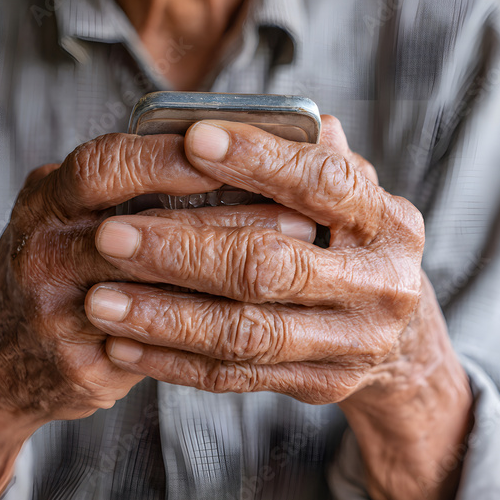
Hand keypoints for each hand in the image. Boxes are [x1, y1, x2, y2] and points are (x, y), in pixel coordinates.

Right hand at [0, 132, 320, 499]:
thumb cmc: (56, 266)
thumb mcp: (69, 211)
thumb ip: (130, 183)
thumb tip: (235, 149)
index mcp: (46, 200)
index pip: (105, 165)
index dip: (167, 157)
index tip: (232, 149)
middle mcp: (43, 251)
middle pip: (139, 229)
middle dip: (227, 220)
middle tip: (301, 217)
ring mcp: (55, 312)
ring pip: (155, 292)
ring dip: (231, 279)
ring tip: (295, 269)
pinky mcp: (77, 363)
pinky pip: (156, 348)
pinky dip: (210, 331)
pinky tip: (261, 319)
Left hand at [86, 116, 423, 402]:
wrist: (401, 335)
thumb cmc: (350, 240)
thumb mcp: (348, 196)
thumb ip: (304, 156)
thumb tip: (241, 115)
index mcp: (388, 222)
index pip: (323, 182)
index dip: (259, 160)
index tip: (190, 140)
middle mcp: (379, 285)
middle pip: (270, 267)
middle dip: (182, 251)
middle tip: (110, 236)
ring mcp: (353, 344)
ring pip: (245, 333)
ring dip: (164, 317)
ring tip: (99, 300)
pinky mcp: (321, 385)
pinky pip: (236, 376)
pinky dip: (173, 361)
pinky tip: (122, 343)